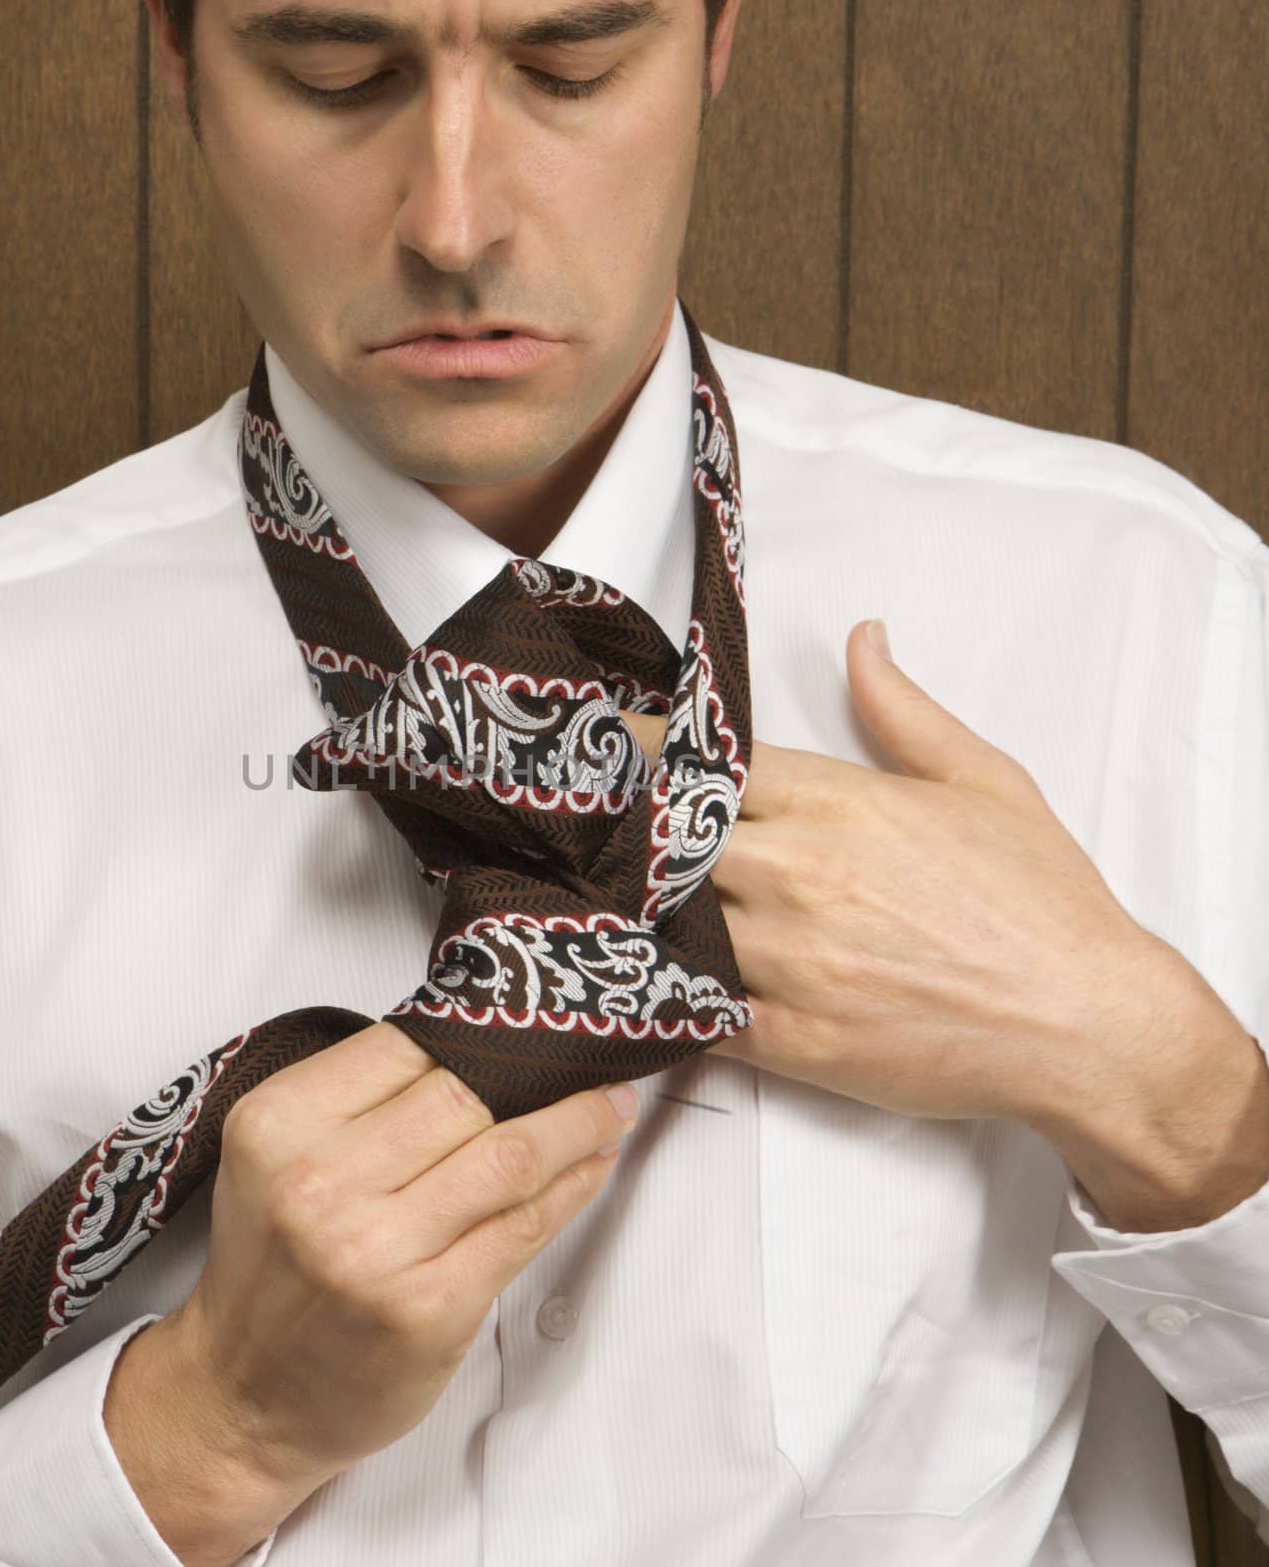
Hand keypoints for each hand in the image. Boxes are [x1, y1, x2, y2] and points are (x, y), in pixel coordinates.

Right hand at [107, 1021, 638, 1561]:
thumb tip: (478, 1041)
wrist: (248, 1399)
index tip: (529, 1018)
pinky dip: (574, 1185)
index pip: (405, 1044)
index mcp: (279, 1124)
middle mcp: (320, 1182)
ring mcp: (376, 1251)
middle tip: (590, 1053)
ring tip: (613, 1105)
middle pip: (466, 1093)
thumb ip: (359, 1101)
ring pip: (510, 1155)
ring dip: (579, 1123)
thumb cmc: (276, 1270)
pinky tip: (594, 1163)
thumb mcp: (280, 1158)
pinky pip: (525, 1225)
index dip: (480, 1028)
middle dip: (544, 1070)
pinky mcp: (430, 1308)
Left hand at [623, 619, 1167, 1131]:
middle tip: (590, 828)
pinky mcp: (793, 1040)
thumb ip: (903, 709)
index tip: (612, 753)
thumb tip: (862, 639)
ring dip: (633, 908)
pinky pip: (695, 1011)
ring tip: (598, 897)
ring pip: (667, 922)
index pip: (706, 765)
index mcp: (838, 804)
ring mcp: (792, 961)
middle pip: (664, 841)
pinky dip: (664, 993)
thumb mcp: (983, 780)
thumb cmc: (1042, 903)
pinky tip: (641, 979)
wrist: (1089, 1024)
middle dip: (627, 832)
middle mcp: (801, 875)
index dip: (651, 757)